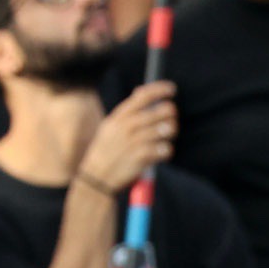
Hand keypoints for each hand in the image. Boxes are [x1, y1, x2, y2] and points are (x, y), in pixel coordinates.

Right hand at [81, 79, 177, 193]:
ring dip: (169, 134)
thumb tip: (141, 91)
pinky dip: (166, 151)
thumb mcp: (110, 127)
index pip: (143, 96)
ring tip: (162, 139)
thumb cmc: (107, 151)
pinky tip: (158, 154)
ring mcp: (134, 141)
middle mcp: (126, 126)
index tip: (172, 89)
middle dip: (170, 116)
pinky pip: (166, 149)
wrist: (96, 178)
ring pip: (166, 129)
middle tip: (170, 122)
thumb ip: (127, 111)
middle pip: (161, 111)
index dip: (160, 90)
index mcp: (119, 116)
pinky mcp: (141, 157)